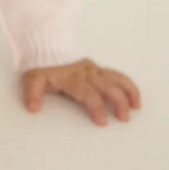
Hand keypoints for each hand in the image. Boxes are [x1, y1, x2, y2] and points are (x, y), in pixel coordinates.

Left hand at [22, 57, 141, 125]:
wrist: (46, 47)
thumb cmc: (42, 67)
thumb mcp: (33, 80)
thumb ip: (33, 93)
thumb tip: (33, 108)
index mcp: (73, 78)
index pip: (88, 94)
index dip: (96, 107)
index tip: (102, 122)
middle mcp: (87, 73)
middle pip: (107, 87)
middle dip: (118, 102)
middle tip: (124, 118)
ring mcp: (94, 70)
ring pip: (116, 79)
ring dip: (127, 92)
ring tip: (136, 107)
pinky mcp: (98, 69)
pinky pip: (116, 75)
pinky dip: (128, 85)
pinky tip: (135, 97)